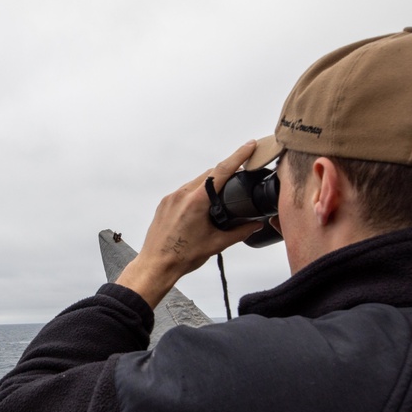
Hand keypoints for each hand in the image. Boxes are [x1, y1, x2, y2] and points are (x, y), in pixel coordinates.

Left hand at [116, 141, 263, 308]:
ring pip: (196, 182)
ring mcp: (171, 198)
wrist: (156, 265)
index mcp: (197, 201)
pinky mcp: (164, 203)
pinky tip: (202, 205)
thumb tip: (255, 225)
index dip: (239, 156)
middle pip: (209, 174)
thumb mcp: (216, 244)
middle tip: (240, 174)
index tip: (250, 146)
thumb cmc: (181, 257)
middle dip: (226, 171)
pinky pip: (184, 191)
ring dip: (210, 183)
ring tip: (222, 193)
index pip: (222, 170)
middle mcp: (182, 195)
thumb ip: (239, 232)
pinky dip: (196, 192)